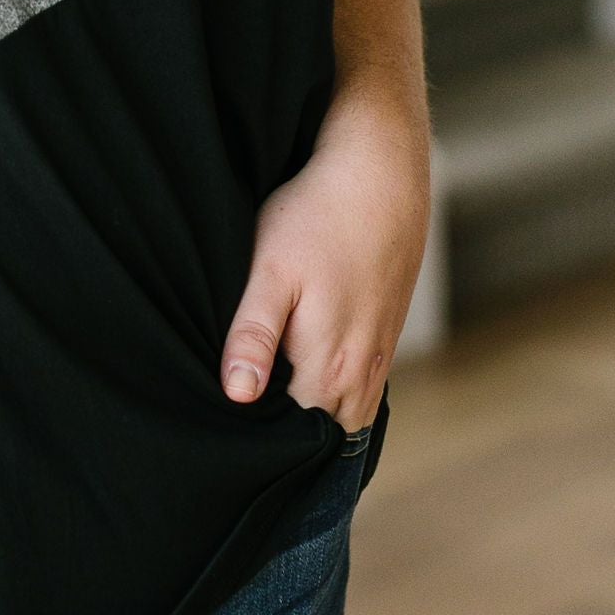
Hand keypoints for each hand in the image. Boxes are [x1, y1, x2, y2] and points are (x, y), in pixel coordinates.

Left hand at [220, 85, 432, 433]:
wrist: (380, 173)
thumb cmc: (316, 217)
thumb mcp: (269, 272)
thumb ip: (253, 337)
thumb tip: (238, 397)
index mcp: (330, 368)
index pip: (294, 441)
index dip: (260, 441)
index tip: (227, 433)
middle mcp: (363, 374)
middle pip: (322, 435)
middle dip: (289, 440)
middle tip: (243, 428)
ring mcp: (381, 355)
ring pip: (346, 414)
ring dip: (314, 418)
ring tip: (272, 408)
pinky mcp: (387, 334)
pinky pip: (363, 388)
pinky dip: (335, 395)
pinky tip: (306, 377)